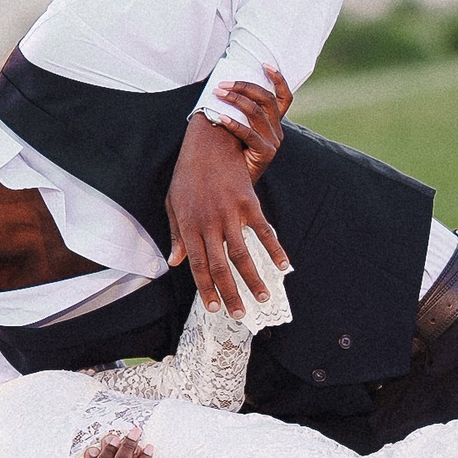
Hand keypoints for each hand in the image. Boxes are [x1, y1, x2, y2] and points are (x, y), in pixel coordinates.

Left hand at [164, 87, 289, 315]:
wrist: (207, 142)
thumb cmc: (187, 174)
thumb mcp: (173, 203)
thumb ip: (175, 234)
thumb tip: (174, 262)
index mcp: (189, 227)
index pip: (198, 266)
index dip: (207, 289)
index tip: (215, 307)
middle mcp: (208, 224)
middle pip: (221, 266)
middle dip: (230, 293)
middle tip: (239, 315)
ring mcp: (229, 213)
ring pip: (242, 254)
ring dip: (254, 279)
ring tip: (263, 298)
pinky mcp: (247, 201)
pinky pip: (263, 230)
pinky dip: (274, 248)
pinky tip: (284, 264)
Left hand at [215, 64, 291, 177]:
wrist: (233, 185)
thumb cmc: (232, 154)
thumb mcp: (238, 130)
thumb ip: (237, 112)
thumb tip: (221, 87)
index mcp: (274, 123)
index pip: (284, 97)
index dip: (278, 80)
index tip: (265, 65)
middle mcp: (277, 131)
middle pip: (267, 100)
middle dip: (244, 87)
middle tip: (222, 84)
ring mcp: (273, 142)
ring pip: (257, 113)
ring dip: (235, 99)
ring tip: (217, 94)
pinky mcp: (265, 154)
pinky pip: (249, 133)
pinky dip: (233, 123)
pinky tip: (219, 117)